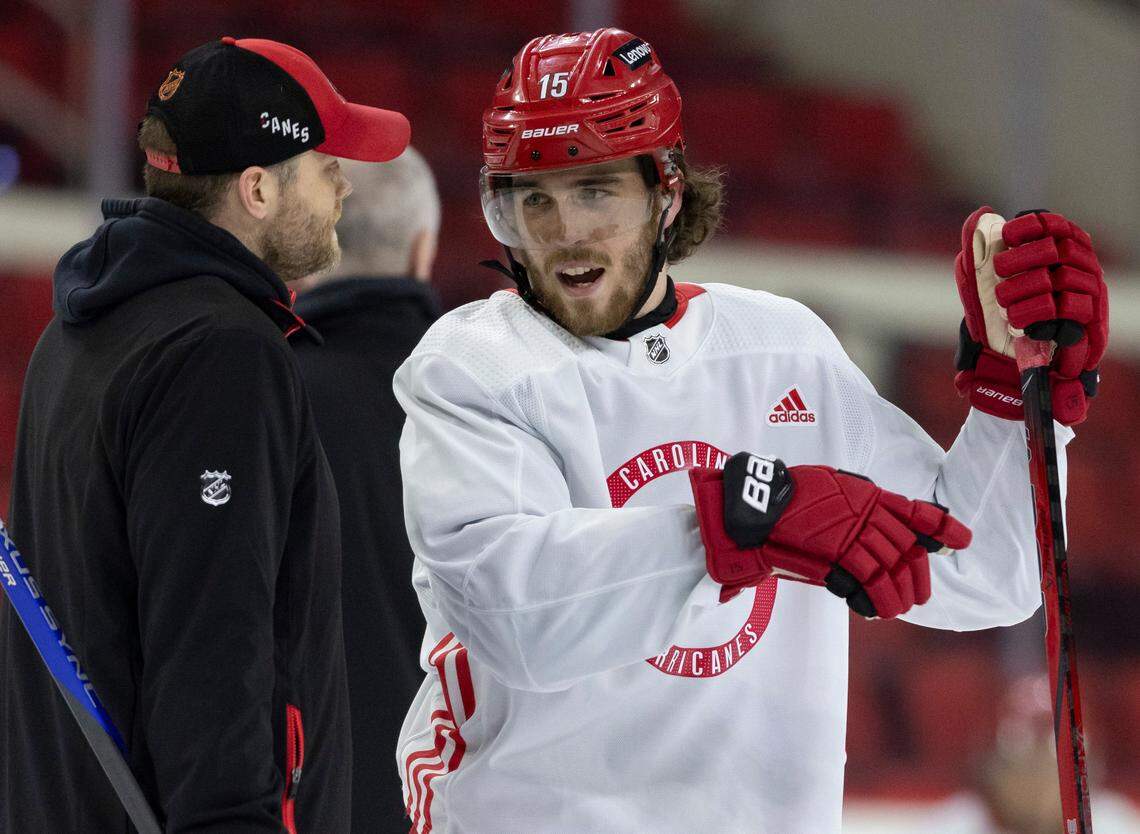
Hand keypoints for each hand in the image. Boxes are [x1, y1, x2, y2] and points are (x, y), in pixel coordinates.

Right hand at [689, 454, 971, 618]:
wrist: (757, 506)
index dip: (942, 527)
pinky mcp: (839, 549)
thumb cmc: (785, 499)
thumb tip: (870, 534)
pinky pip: (870, 579)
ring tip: (896, 609)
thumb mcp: (828, 490)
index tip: (962, 540)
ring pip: (892, 567)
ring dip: (898, 595)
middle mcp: (867, 511)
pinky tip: (876, 612)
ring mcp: (854, 529)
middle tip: (917, 597)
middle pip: (908, 548)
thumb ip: (853, 506)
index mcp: (867, 494)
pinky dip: (877, 600)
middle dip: (917, 577)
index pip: (915, 511)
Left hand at [953, 206, 1108, 424]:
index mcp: (1061, 252)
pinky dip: (1041, 312)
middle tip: (999, 271)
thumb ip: (982, 251)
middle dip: (1023, 259)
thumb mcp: (986, 284)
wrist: (1017, 365)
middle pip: (1058, 249)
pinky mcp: (1091, 323)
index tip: (1007, 233)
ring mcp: (1090, 294)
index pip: (1056, 225)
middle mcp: (1081, 268)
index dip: (1033, 225)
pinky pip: (1073, 308)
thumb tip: (980, 216)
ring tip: (1006, 304)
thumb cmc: (1005, 317)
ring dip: (1027, 289)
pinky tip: (1020, 321)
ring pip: (1063, 278)